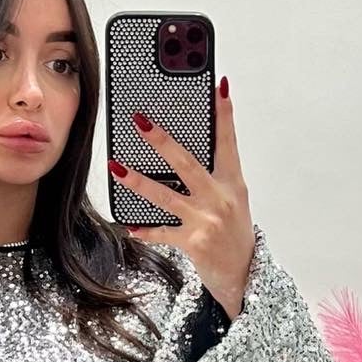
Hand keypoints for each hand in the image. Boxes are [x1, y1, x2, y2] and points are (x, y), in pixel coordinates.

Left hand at [110, 76, 253, 318]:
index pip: (228, 142)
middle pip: (187, 163)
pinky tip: (130, 225)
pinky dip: (145, 230)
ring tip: (116, 167)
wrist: (244, 274)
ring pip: (166, 196)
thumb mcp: (233, 199)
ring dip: (138, 181)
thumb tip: (180, 152)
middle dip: (162, 141)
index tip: (218, 86)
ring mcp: (207, 221)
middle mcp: (221, 198)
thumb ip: (213, 175)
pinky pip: (163, 233)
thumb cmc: (234, 233)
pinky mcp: (194, 243)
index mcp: (233, 183)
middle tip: (140, 121)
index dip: (224, 114)